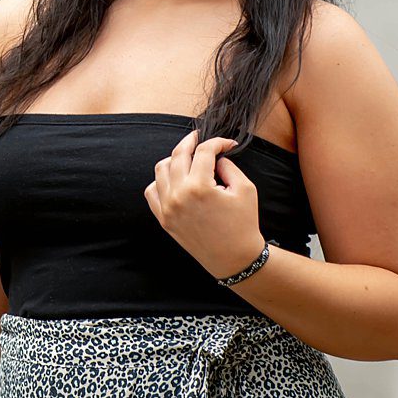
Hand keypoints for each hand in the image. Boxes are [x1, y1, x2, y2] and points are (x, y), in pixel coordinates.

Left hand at [144, 129, 262, 278]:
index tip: (227, 144)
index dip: (217, 142)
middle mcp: (179, 195)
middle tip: (199, 138)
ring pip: (161, 169)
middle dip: (191, 141)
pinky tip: (175, 179)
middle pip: (178, 154)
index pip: (204, 151)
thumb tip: (215, 156)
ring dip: (174, 159)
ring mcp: (168, 208)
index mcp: (200, 187)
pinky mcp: (164, 220)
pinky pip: (152, 191)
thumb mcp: (245, 188)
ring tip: (188, 158)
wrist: (235, 259)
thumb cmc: (244, 224)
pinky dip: (160, 180)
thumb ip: (228, 165)